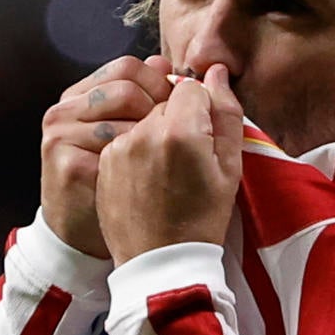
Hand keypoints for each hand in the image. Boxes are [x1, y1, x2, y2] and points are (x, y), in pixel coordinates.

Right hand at [40, 55, 175, 258]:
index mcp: (79, 95)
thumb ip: (144, 93)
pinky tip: (144, 178)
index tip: (177, 110)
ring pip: (123, 118)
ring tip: (157, 161)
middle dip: (158, 109)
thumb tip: (162, 61)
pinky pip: (117, 151)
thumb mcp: (129, 131)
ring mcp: (61, 136)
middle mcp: (64, 110)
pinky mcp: (68, 164)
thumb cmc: (116, 181)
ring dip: (149, 138)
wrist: (85, 235)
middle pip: (126, 88)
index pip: (128, 67)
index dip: (160, 84)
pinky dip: (138, 162)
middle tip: (171, 137)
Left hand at [96, 63, 243, 263]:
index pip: (190, 87)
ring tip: (167, 171)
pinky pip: (125, 137)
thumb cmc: (203, 218)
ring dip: (156, 132)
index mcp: (180, 130)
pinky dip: (137, 148)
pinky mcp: (105, 160)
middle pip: (165, 101)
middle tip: (187, 158)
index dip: (202, 108)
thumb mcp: (229, 168)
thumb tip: (215, 73)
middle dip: (178, 118)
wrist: (160, 262)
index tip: (205, 137)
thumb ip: (226, 113)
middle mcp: (144, 131)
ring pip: (143, 118)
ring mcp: (120, 145)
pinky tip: (148, 177)